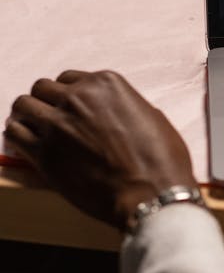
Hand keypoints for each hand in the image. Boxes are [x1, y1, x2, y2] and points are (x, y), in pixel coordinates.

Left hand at [5, 71, 196, 230]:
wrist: (151, 193)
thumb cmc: (161, 160)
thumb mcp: (152, 117)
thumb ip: (124, 106)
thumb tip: (116, 113)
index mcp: (105, 84)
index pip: (69, 78)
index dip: (67, 94)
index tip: (69, 107)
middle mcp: (78, 98)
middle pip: (42, 88)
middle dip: (45, 102)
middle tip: (50, 118)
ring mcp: (58, 124)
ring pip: (23, 105)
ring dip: (27, 116)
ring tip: (33, 129)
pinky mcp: (44, 154)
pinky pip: (13, 133)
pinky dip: (16, 135)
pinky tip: (24, 143)